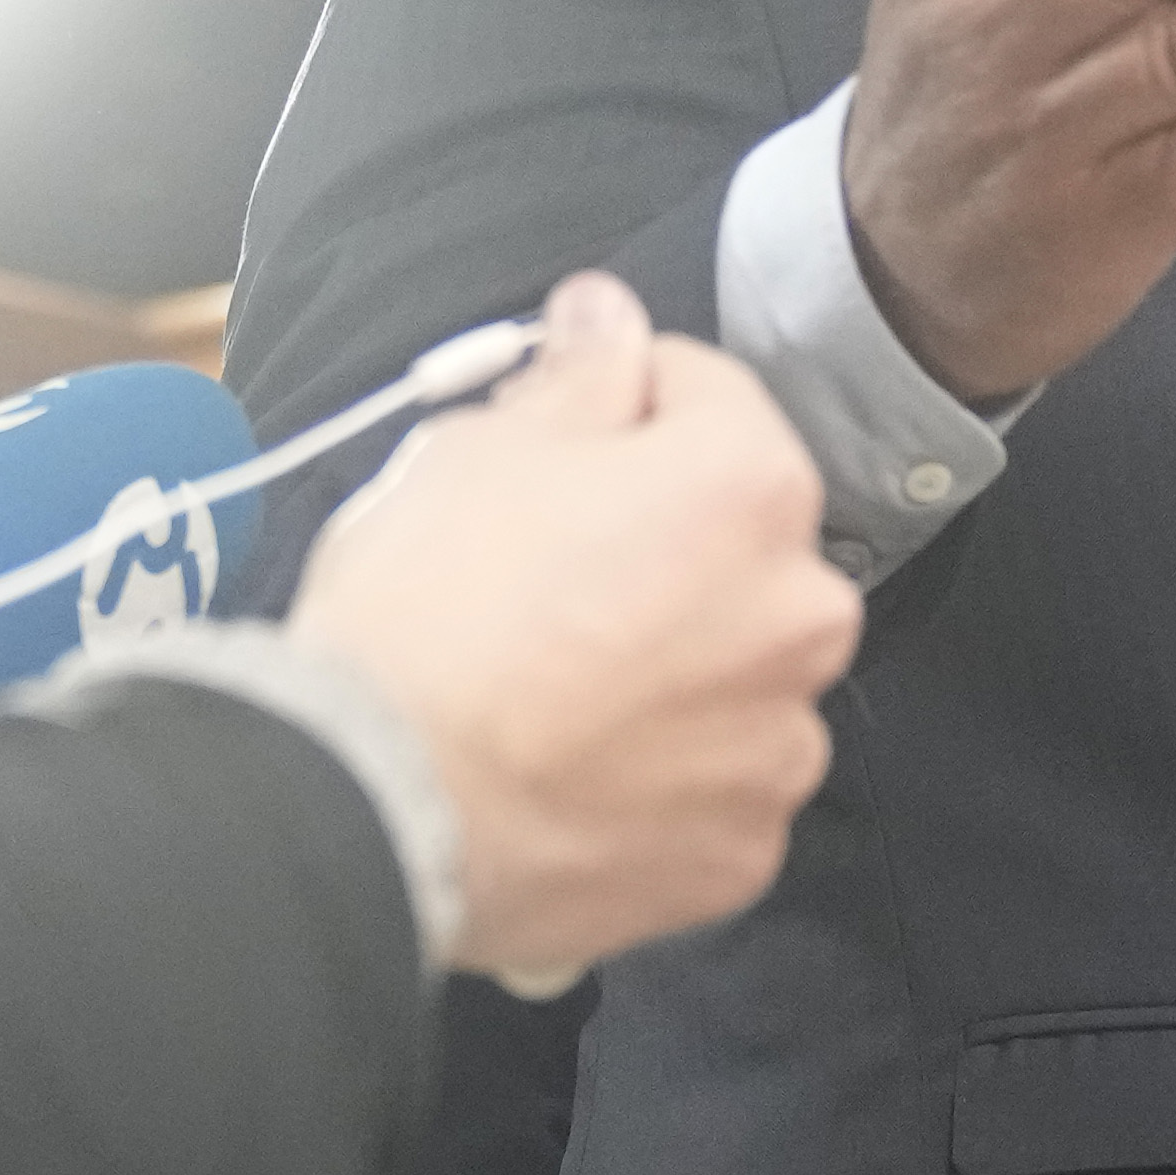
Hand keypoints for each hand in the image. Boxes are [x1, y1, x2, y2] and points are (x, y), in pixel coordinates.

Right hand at [288, 269, 862, 984]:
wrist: (376, 808)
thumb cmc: (422, 618)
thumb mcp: (477, 450)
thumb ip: (575, 380)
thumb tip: (607, 320)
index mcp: (749, 487)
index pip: (705, 396)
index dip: (620, 406)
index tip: (558, 436)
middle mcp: (799, 614)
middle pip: (737, 545)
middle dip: (660, 543)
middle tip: (542, 576)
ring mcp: (777, 746)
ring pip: (733, 673)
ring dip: (669, 669)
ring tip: (550, 690)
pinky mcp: (740, 854)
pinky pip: (713, 789)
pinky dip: (658, 780)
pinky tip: (569, 771)